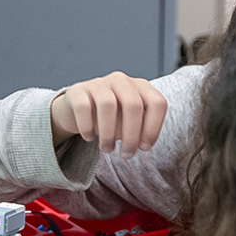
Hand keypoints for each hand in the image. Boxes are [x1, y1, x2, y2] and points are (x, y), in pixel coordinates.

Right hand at [50, 72, 166, 159]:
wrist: (78, 110)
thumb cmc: (112, 119)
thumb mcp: (130, 124)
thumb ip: (140, 130)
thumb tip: (140, 144)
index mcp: (141, 86)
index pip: (157, 103)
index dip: (153, 128)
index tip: (144, 148)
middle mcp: (121, 80)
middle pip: (133, 104)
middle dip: (131, 135)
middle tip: (126, 155)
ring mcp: (99, 83)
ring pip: (108, 105)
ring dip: (109, 134)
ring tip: (107, 149)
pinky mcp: (77, 90)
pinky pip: (84, 107)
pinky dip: (87, 127)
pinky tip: (88, 137)